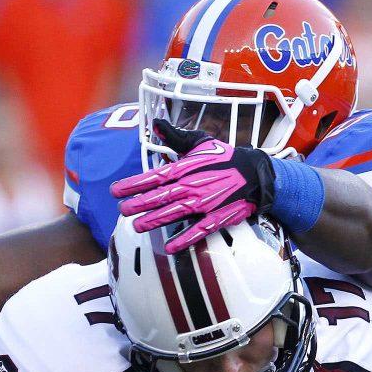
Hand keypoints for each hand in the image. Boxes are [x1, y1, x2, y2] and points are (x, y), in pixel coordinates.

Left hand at [111, 119, 275, 253]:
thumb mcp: (200, 142)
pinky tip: (170, 247)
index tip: (116, 190)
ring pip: (175, 213)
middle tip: (122, 209)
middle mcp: (192, 186)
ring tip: (136, 226)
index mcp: (186, 168)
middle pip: (160, 196)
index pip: (154, 176)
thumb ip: (176, 137)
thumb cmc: (225, 157)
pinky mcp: (217, 217)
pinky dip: (184, 239)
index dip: (133, 184)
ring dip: (154, 221)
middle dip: (139, 203)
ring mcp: (204, 203)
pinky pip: (199, 230)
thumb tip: (157, 124)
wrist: (255, 174)